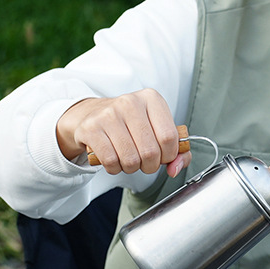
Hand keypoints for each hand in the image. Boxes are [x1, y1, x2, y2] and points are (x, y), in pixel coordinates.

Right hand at [56, 88, 190, 176]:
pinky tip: (114, 159)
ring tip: (128, 158)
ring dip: (132, 168)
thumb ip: (178, 153)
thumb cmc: (132, 126)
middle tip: (144, 161)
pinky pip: (111, 161)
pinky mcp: (91, 128)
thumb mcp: (159, 131)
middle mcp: (130, 102)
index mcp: (152, 99)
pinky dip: (115, 168)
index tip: (163, 156)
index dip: (168, 156)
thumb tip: (175, 169)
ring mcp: (108, 114)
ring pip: (131, 160)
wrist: (93, 115)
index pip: (169, 138)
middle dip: (150, 166)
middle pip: (151, 152)